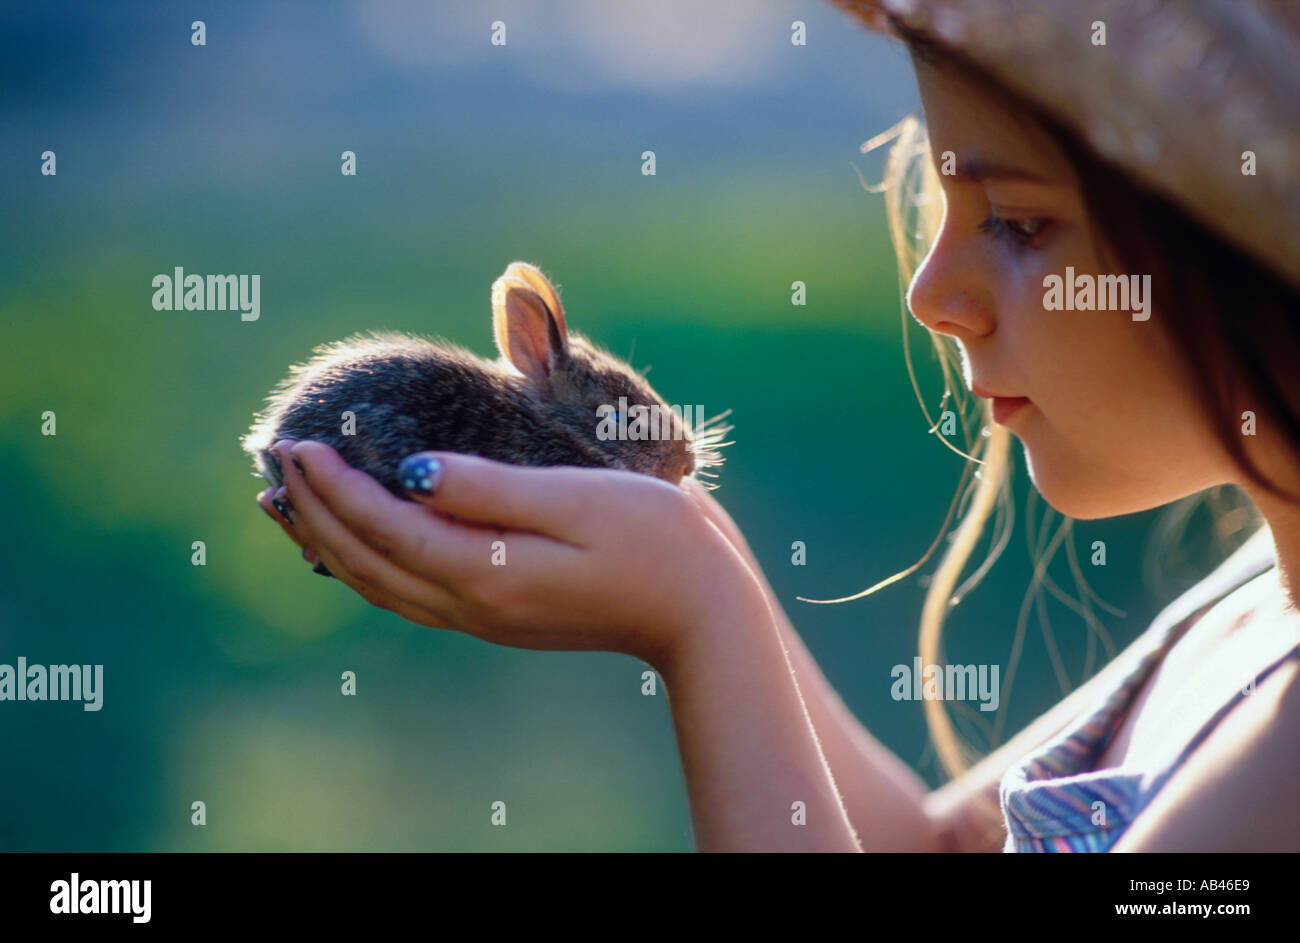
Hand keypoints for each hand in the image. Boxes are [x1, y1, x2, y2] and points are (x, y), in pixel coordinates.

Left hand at [258, 439, 762, 669]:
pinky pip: (411, 592)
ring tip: (288, 506)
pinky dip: (368, 565)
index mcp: (488, 570)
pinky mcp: (502, 612)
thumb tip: (412, 475)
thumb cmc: (655, 541)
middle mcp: (475, 602)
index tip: (296, 441)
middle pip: (367, 561)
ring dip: (329, 543)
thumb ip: (490, 488)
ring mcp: (486, 615)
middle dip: (315, 510)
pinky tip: (358, 546)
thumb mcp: (577, 501)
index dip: (333, 486)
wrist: (703, 611)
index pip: (385, 526)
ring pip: (382, 584)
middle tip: (275, 458)